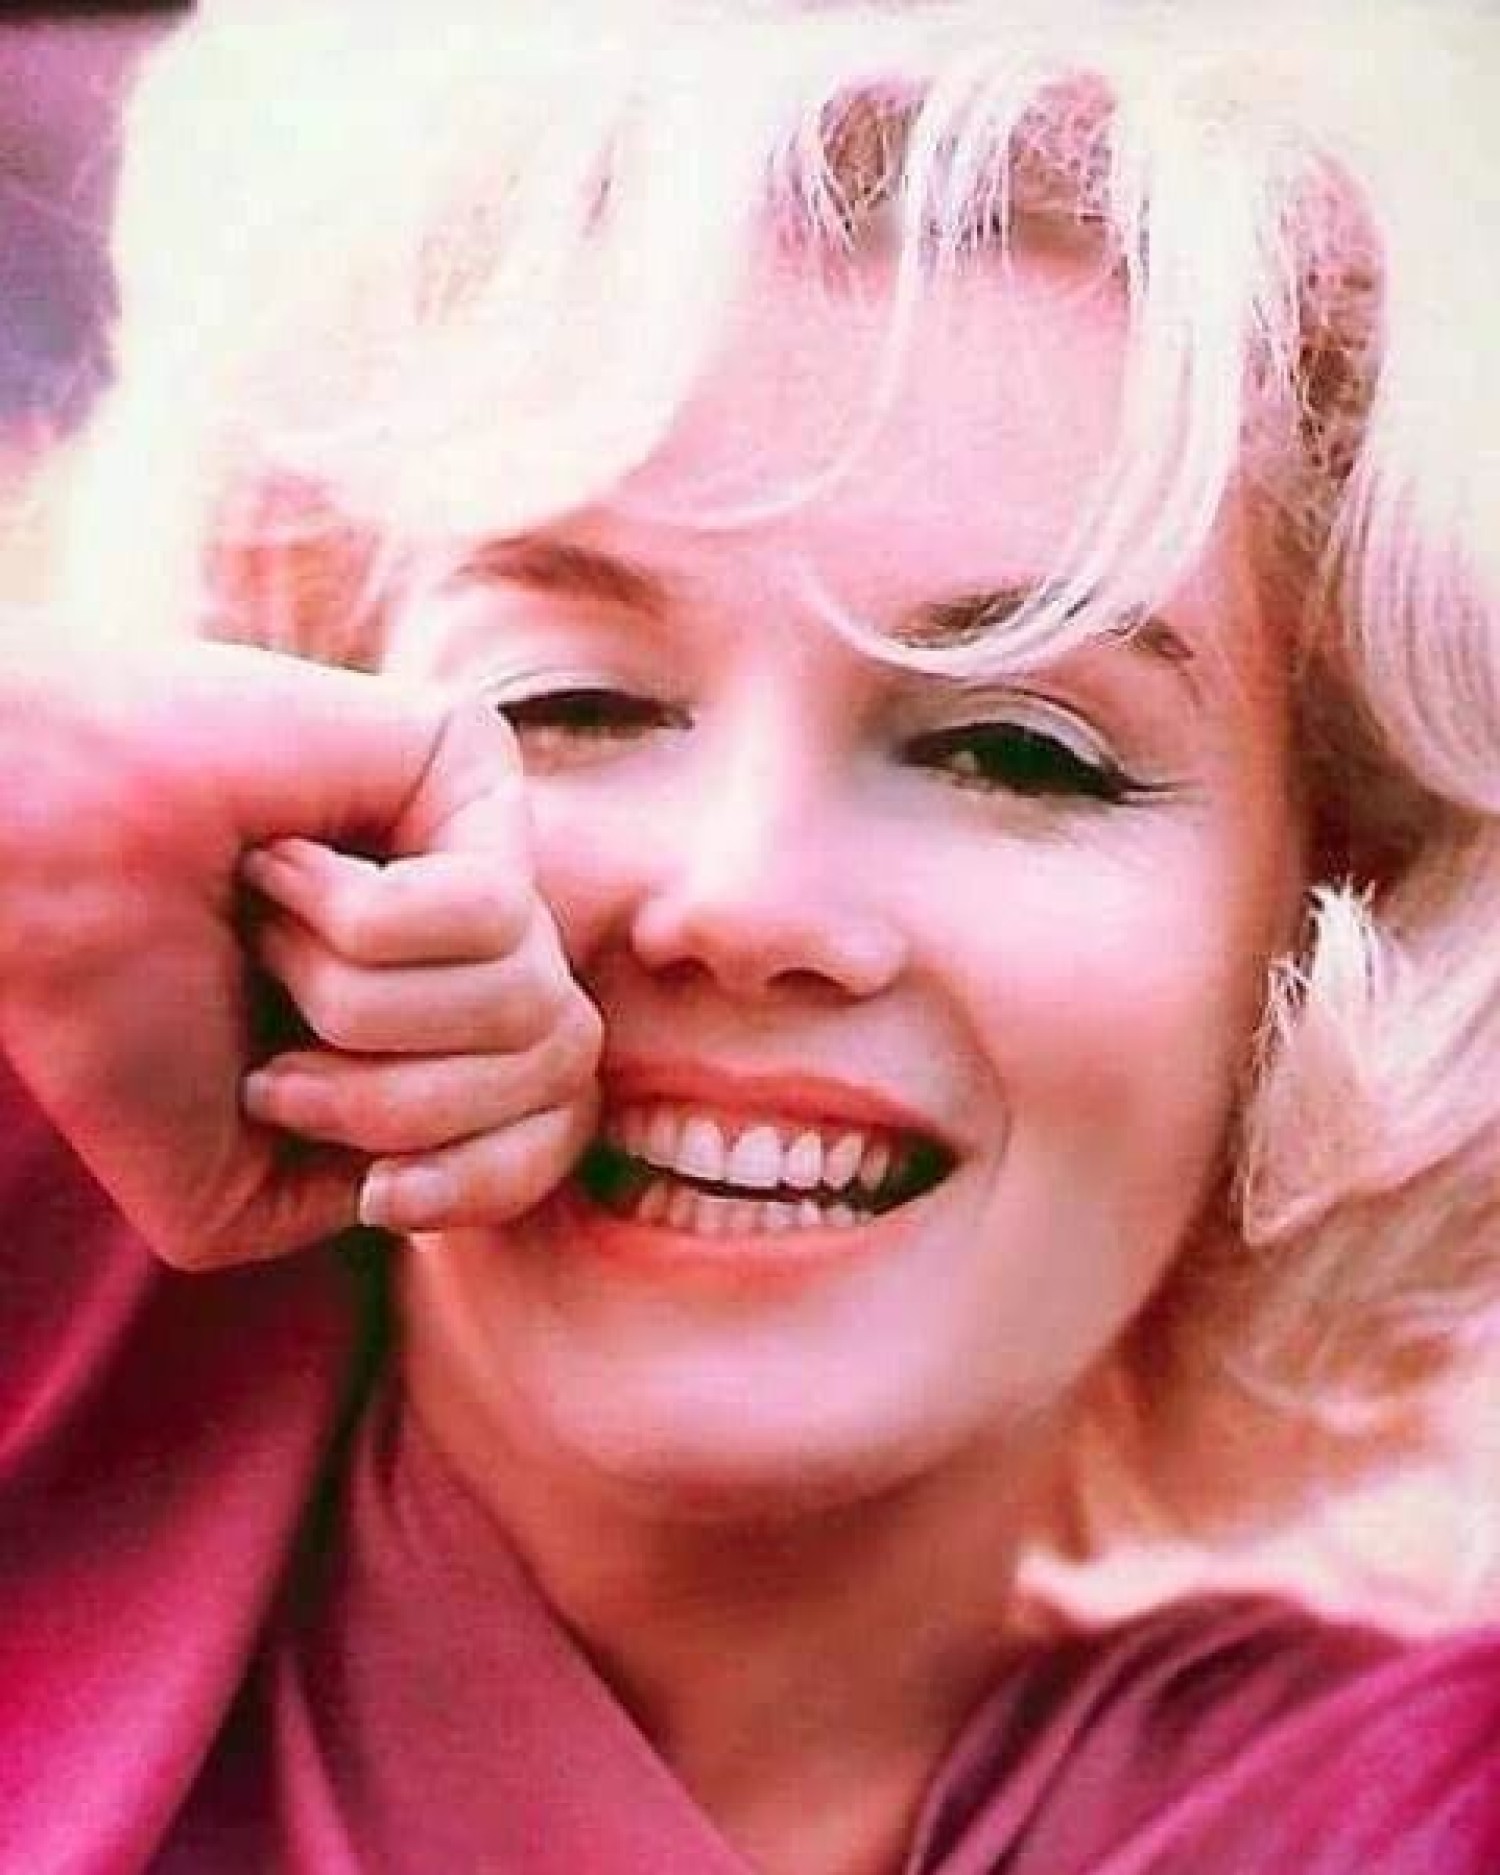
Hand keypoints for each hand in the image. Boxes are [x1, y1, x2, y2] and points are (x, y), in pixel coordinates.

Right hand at [0, 639, 594, 1265]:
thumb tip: (478, 1168)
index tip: (381, 1195)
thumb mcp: (232, 1188)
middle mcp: (480, 938)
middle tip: (278, 1060)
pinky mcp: (471, 761)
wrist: (28, 868)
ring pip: (525, 995)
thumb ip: (377, 1199)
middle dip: (405, 1103)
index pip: (564, 1126)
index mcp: (439, 1024)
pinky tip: (281, 860)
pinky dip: (360, 921)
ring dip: (358, 1004)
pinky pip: (490, 909)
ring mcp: (483, 845)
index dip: (487, 1185)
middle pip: (561, 1071)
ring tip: (263, 936)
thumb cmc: (112, 1011)